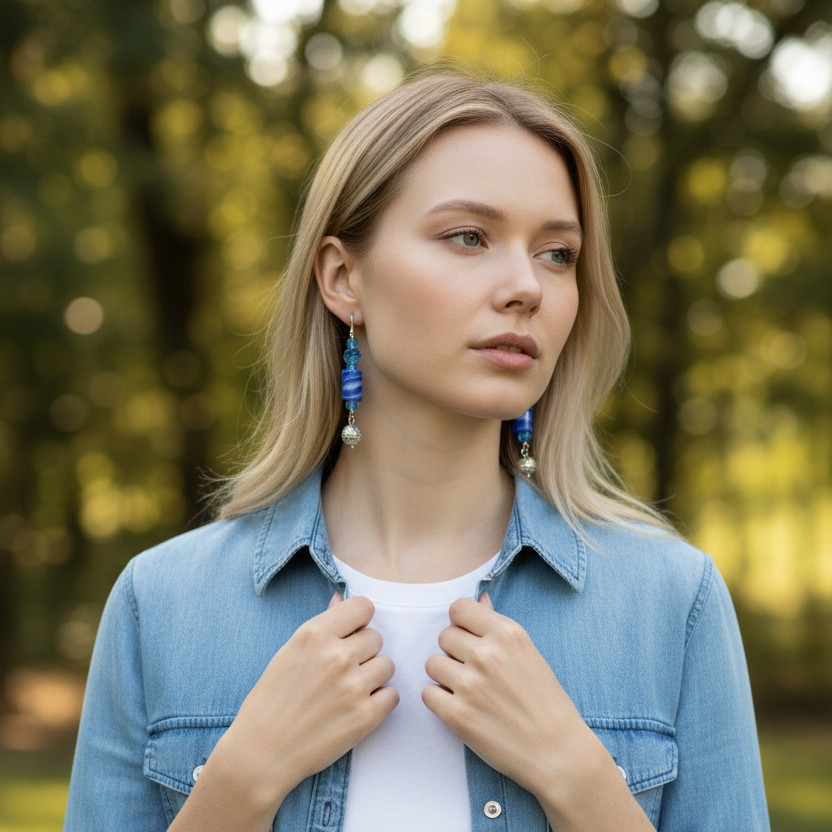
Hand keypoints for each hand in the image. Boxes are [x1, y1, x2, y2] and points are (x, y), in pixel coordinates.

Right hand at [205, 593, 397, 815]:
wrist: (261, 753)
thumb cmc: (270, 701)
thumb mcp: (289, 652)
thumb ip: (322, 626)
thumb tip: (341, 600)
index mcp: (315, 634)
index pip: (364, 607)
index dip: (359, 620)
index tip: (352, 633)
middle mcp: (336, 656)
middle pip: (376, 637)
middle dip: (364, 651)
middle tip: (343, 670)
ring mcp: (353, 686)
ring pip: (387, 665)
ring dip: (373, 676)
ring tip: (349, 690)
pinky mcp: (365, 717)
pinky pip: (392, 695)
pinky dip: (380, 702)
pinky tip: (357, 708)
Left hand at [422, 593, 597, 800]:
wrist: (558, 753)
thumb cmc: (546, 702)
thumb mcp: (528, 653)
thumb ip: (498, 626)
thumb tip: (479, 599)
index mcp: (507, 634)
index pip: (459, 609)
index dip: (461, 624)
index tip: (469, 639)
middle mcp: (487, 655)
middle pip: (444, 636)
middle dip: (454, 652)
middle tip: (473, 671)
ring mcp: (471, 685)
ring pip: (432, 663)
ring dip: (445, 676)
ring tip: (467, 691)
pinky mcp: (458, 715)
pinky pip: (428, 694)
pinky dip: (440, 701)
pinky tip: (461, 708)